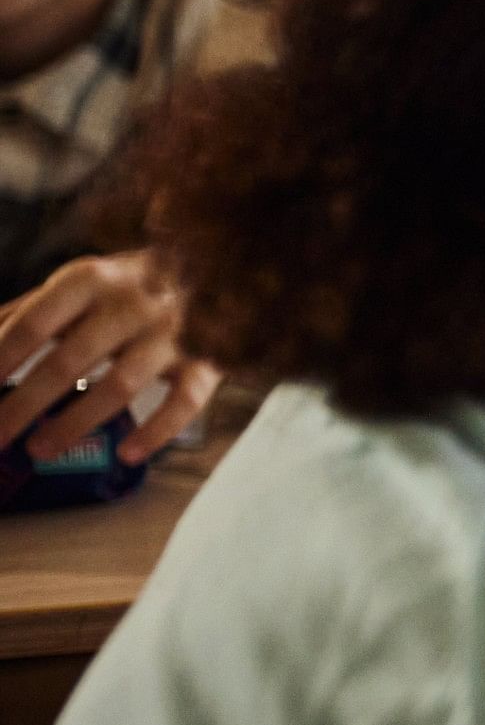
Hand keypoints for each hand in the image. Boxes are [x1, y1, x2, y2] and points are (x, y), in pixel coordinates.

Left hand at [0, 250, 219, 464]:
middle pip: (68, 362)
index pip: (34, 324)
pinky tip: (127, 453)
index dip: (1, 359)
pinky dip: (155, 431)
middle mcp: (131, 304)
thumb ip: (31, 312)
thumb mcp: (82, 284)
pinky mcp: (207, 362)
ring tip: (38, 450)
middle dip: (23, 405)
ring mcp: (172, 335)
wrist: (222, 271)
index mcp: (91, 280)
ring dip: (74, 423)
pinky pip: (182, 403)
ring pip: (119, 386)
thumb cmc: (133, 286)